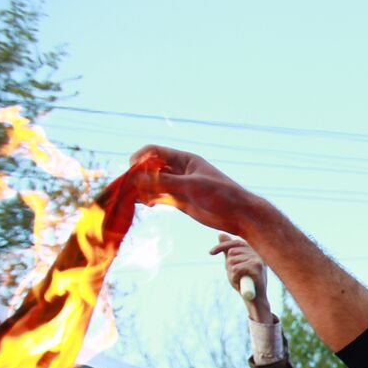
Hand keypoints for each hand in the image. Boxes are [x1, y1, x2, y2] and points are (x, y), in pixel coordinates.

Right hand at [129, 146, 266, 238]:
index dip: (140, 157)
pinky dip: (148, 199)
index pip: (155, 152)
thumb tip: (138, 179)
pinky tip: (143, 204)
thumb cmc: (221, 194)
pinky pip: (158, 197)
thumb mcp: (192, 185)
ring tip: (132, 197)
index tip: (131, 168)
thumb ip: (165, 182)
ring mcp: (178, 186)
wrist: (239, 215)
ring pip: (152, 184)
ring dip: (141, 188)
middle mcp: (179, 171)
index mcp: (185, 159)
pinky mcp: (179, 201)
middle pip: (150, 168)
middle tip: (127, 186)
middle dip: (137, 174)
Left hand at [210, 234, 272, 322]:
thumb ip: (229, 250)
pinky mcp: (257, 267)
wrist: (255, 299)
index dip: (221, 246)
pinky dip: (234, 277)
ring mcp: (258, 259)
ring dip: (231, 273)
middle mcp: (258, 252)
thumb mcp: (234, 263)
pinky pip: (236, 268)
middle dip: (229, 265)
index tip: (211, 253)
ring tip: (239, 280)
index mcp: (254, 250)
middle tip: (236, 275)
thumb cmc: (244, 281)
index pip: (235, 242)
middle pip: (232, 252)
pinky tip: (241, 282)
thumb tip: (220, 234)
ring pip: (233, 260)